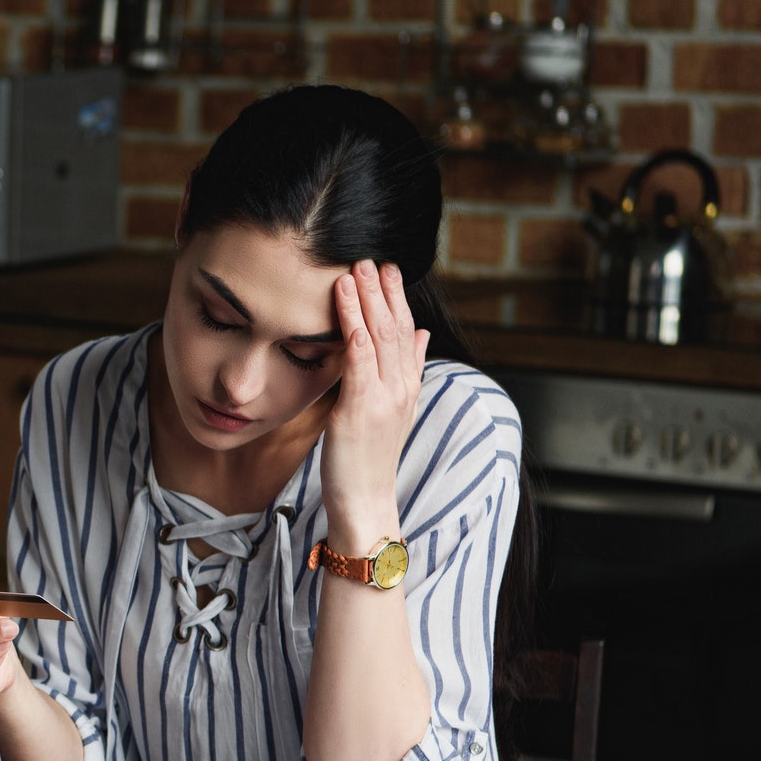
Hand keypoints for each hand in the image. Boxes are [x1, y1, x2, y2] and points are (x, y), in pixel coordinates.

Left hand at [321, 260, 429, 550]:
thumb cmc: (366, 461)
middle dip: (384, 290)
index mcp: (407, 387)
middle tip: (372, 258)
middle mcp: (401, 387)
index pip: (405, 334)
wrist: (366, 502)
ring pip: (381, 334)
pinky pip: (358, 352)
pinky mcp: (362, 404)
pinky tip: (342, 296)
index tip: (388, 271)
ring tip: (357, 266)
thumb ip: (404, 372)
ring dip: (368, 296)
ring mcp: (385, 395)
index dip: (397, 300)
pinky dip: (351, 320)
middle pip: (396, 327)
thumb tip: (419, 336)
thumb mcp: (389, 411)